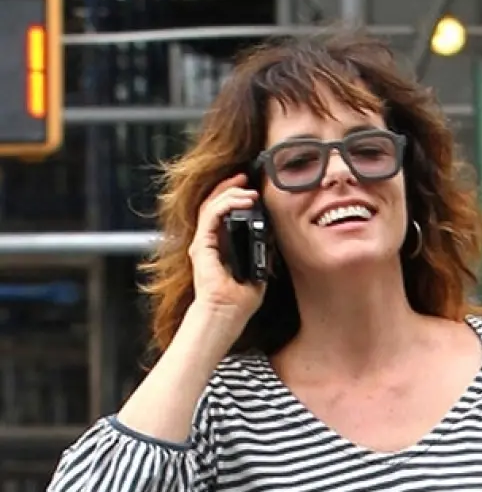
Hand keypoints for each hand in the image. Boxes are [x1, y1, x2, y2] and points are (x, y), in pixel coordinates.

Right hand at [186, 174, 266, 327]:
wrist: (226, 314)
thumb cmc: (238, 300)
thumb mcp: (258, 271)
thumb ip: (261, 255)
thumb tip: (270, 241)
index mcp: (221, 246)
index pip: (223, 213)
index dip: (234, 196)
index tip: (250, 188)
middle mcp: (210, 242)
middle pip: (214, 204)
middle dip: (229, 187)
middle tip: (245, 177)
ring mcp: (203, 243)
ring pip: (211, 205)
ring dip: (228, 192)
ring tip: (246, 187)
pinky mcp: (201, 246)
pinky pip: (210, 216)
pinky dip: (225, 203)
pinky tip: (242, 200)